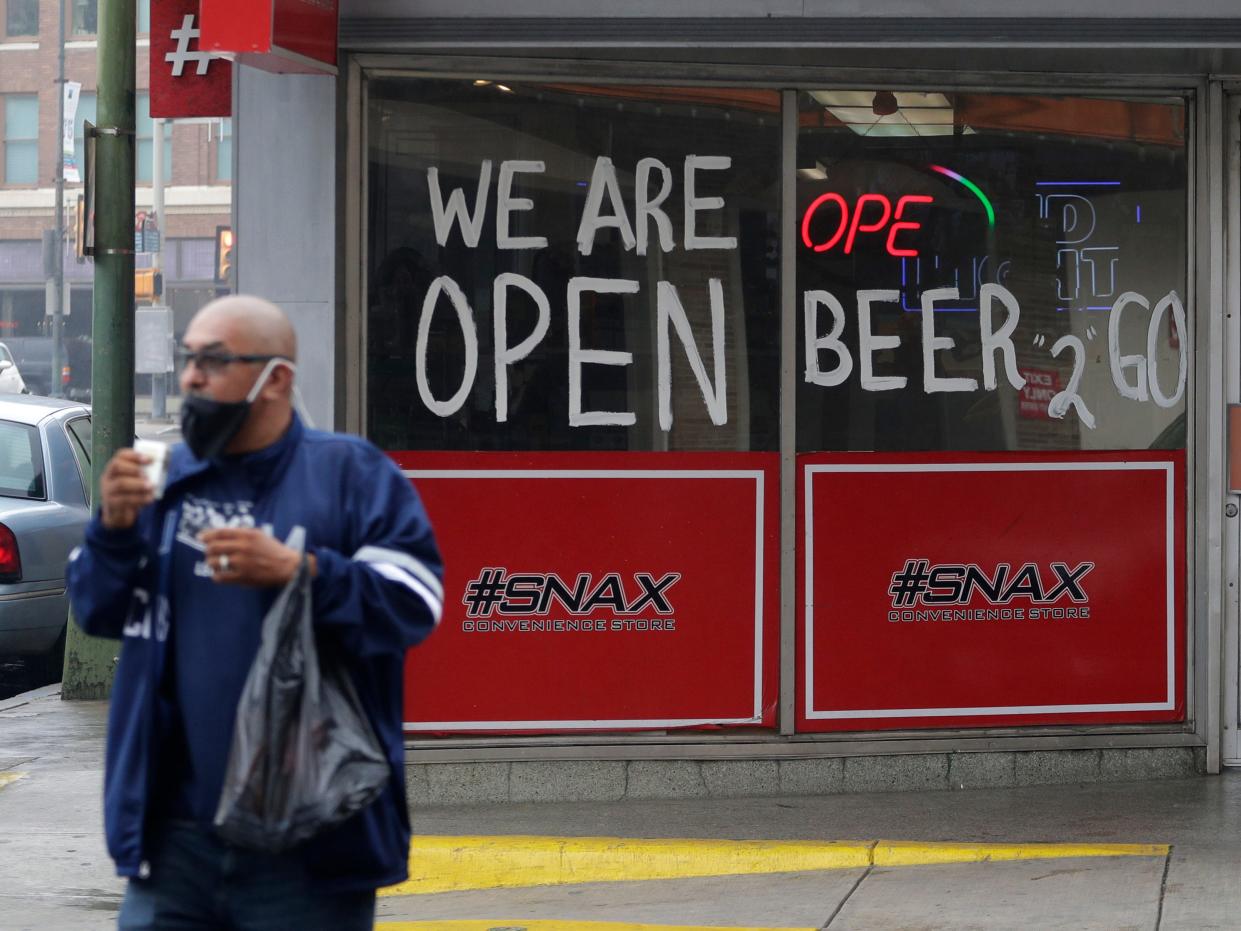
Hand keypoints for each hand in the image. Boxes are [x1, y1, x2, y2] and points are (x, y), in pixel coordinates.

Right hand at [100, 449, 153, 529]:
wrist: (118, 515)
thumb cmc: (131, 493)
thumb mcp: (135, 482)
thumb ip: (146, 473)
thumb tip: (165, 462)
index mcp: (115, 468)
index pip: (120, 455)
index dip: (135, 455)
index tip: (150, 459)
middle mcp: (109, 476)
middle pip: (116, 466)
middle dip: (134, 468)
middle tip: (148, 475)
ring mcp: (108, 490)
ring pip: (120, 483)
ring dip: (138, 484)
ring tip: (151, 487)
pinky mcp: (112, 504)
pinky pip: (124, 500)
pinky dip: (139, 499)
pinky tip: (149, 498)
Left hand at [199, 528, 315, 587]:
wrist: (288, 566)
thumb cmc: (273, 550)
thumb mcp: (259, 535)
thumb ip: (241, 533)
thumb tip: (221, 535)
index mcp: (247, 535)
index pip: (220, 532)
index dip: (207, 535)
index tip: (201, 537)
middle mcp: (243, 547)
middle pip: (213, 547)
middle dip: (208, 550)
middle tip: (210, 553)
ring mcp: (242, 563)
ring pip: (214, 562)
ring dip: (212, 563)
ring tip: (216, 564)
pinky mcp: (242, 577)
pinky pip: (220, 577)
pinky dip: (217, 576)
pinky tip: (221, 575)